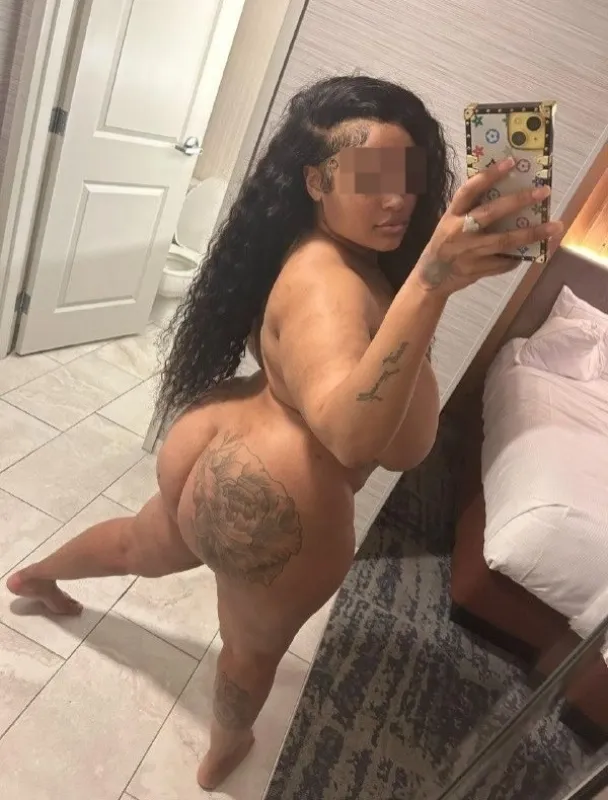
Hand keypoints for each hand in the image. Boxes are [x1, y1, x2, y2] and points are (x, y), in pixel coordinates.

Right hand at [412, 158, 563, 295]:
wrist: (430, 278)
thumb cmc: (445, 244)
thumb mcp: (450, 223)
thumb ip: (470, 210)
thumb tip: (505, 192)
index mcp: (451, 216)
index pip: (469, 191)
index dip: (488, 175)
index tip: (511, 162)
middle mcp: (459, 232)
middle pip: (491, 214)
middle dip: (518, 201)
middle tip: (543, 191)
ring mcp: (468, 253)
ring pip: (504, 241)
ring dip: (531, 234)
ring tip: (554, 226)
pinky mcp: (476, 270)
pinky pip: (503, 262)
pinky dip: (518, 257)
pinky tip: (532, 251)